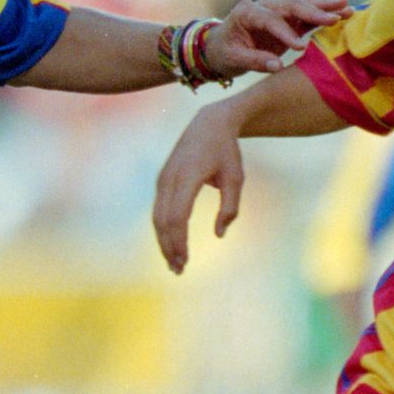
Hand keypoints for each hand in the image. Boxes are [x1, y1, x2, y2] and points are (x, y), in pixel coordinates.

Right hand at [152, 103, 246, 272]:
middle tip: (179, 270)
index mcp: (188, 176)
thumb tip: (220, 235)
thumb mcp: (236, 178)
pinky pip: (159, 210)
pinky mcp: (162, 181)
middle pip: (163, 221)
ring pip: (157, 217)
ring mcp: (163, 179)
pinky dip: (163, 230)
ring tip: (174, 263)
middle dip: (169, 247)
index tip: (186, 260)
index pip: (177, 216)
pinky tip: (171, 244)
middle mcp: (170, 178)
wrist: (208, 123)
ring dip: (164, 242)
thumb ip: (230, 207)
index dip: (179, 241)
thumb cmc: (226, 151)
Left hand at [205, 0, 352, 78]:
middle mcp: (264, 6)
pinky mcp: (287, 19)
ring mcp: (277, 10)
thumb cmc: (224, 52)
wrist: (219, 46)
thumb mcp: (233, 59)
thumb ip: (255, 61)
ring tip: (348, 7)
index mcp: (247, 12)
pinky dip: (325, 14)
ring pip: (303, 5)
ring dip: (325, 6)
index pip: (271, 20)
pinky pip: (308, 15)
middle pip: (292, 5)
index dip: (286, 33)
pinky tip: (344, 13)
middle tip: (335, 17)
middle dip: (314, 11)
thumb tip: (278, 67)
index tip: (300, 47)